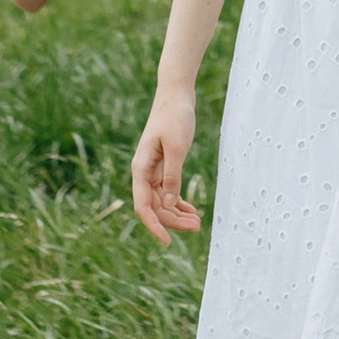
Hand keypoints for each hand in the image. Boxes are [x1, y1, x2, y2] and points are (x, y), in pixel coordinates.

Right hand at [131, 87, 204, 245]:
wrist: (176, 96)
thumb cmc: (175, 117)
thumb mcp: (176, 147)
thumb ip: (172, 176)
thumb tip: (167, 204)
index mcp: (141, 168)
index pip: (142, 206)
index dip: (154, 226)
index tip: (167, 242)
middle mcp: (143, 172)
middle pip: (153, 207)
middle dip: (172, 221)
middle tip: (196, 227)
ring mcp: (153, 170)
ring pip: (161, 201)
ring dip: (177, 214)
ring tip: (197, 222)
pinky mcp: (163, 166)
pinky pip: (167, 191)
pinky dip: (178, 202)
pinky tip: (191, 209)